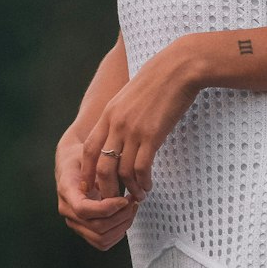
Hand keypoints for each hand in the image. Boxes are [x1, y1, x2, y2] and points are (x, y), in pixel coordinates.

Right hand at [56, 148, 138, 250]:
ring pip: (101, 238)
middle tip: (133, 201)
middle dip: (120, 217)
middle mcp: (68, 211)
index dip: (107, 208)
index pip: (84, 209)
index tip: (124, 199)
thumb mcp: (88, 153)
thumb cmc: (82, 156)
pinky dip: (118, 233)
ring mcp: (75, 222)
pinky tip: (126, 216)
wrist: (71, 164)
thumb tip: (114, 178)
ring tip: (132, 208)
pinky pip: (102, 242)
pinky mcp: (84, 229)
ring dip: (122, 226)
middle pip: (96, 227)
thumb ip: (99, 165)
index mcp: (66, 191)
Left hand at [81, 39, 199, 202]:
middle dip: (106, 189)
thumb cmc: (158, 79)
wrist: (179, 68)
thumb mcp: (130, 95)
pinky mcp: (152, 135)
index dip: (87, 172)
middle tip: (114, 200)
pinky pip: (142, 168)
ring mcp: (133, 130)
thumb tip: (118, 133)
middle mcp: (116, 124)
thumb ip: (120, 114)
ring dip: (128, 189)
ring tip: (136, 197)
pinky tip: (148, 186)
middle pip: (102, 167)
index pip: (89, 149)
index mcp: (109, 114)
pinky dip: (143, 182)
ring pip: (122, 172)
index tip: (91, 186)